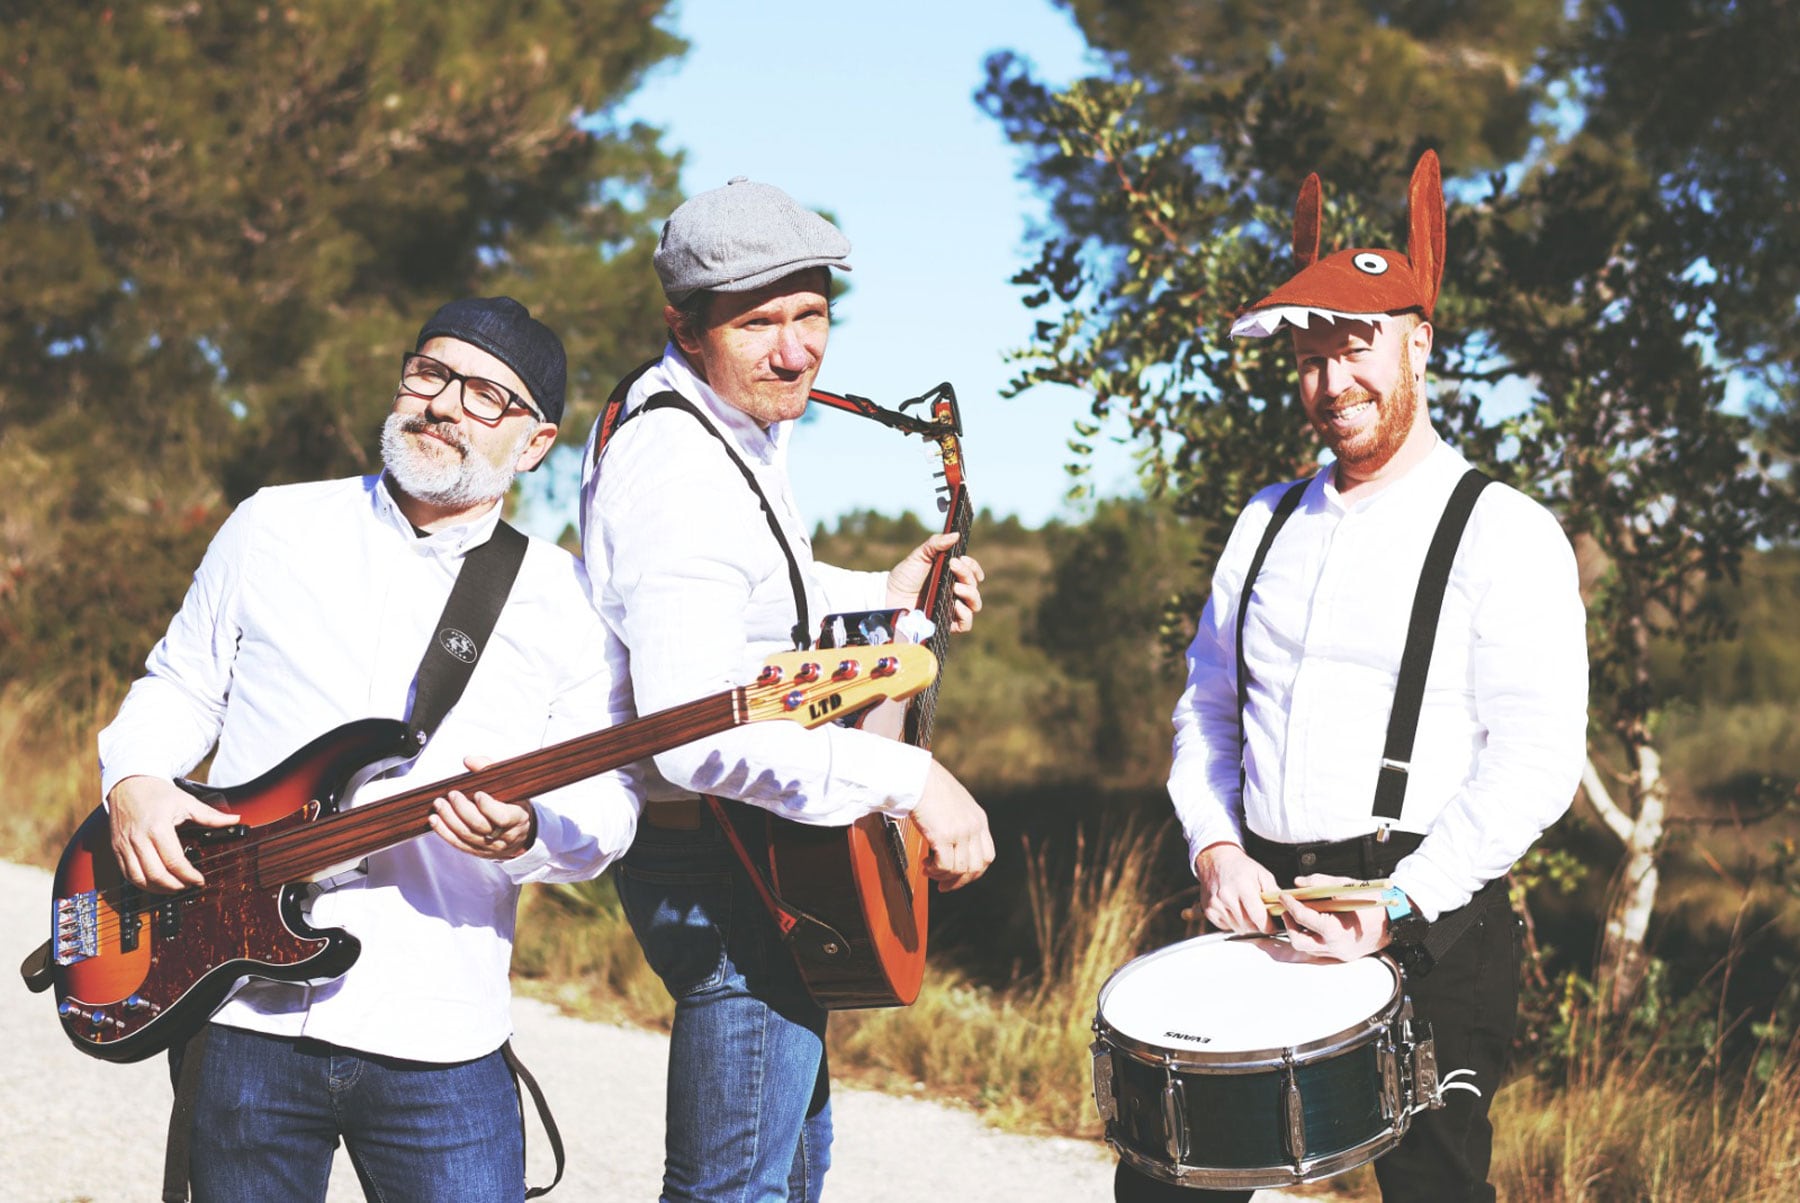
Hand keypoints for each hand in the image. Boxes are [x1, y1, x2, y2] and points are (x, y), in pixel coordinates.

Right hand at [108, 775, 241, 892]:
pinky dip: (141, 883)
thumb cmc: (157, 792)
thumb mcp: (186, 801)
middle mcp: (139, 838)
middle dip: (175, 886)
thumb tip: (234, 820)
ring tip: (174, 887)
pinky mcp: (116, 848)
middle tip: (188, 886)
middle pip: (156, 874)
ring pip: (139, 878)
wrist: (128, 783)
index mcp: (158, 827)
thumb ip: (210, 815)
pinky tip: (155, 883)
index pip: (174, 861)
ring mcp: (125, 845)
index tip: (199, 880)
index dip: (189, 875)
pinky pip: (127, 874)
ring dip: (158, 888)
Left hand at [428, 756, 535, 859]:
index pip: (503, 817)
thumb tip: (469, 760)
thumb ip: (491, 769)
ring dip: (449, 819)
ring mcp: (490, 846)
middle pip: (480, 826)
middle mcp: (504, 835)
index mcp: (517, 818)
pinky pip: (459, 844)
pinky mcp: (477, 851)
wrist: (520, 833)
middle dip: (463, 810)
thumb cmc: (514, 805)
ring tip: (439, 804)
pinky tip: (435, 820)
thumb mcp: (511, 786)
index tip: (478, 794)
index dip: (489, 807)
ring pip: (466, 835)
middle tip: (452, 795)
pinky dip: (444, 832)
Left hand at [887, 532, 983, 631]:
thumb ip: (936, 543)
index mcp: (951, 576)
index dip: (973, 566)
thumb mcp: (920, 555)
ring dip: (970, 594)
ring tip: (956, 587)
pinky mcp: (946, 623)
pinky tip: (956, 605)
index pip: (972, 572)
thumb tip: (956, 535)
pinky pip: (965, 624)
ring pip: (974, 605)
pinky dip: (966, 615)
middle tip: (952, 567)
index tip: (963, 559)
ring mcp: (951, 608)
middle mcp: (954, 592)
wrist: (889, 595)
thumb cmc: (905, 576)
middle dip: (967, 575)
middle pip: (974, 586)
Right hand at [909, 759, 995, 890]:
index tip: (959, 876)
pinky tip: (925, 865)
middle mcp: (974, 827)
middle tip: (943, 886)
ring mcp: (961, 832)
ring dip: (943, 876)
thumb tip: (952, 843)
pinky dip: (935, 871)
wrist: (916, 777)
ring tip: (929, 870)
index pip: (987, 856)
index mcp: (979, 819)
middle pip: (977, 867)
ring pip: (960, 869)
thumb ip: (960, 821)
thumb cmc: (929, 786)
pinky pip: (945, 866)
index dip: (974, 872)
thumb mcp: (955, 803)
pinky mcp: (944, 835)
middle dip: (960, 881)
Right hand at [1194, 842, 1279, 933]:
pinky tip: (1234, 910)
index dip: (1268, 926)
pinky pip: (1226, 926)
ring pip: (1238, 928)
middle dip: (1257, 924)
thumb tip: (1285, 908)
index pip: (1258, 917)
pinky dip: (1233, 922)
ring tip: (1246, 909)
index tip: (1271, 926)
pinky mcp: (1209, 910)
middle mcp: (1227, 896)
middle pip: (1248, 925)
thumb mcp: (1262, 874)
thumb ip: (1274, 892)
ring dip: (1245, 924)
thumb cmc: (1240, 867)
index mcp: (1243, 887)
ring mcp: (1216, 904)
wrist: (1216, 861)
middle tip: (1260, 915)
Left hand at [1277, 873, 1391, 961]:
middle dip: (1289, 924)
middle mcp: (1336, 947)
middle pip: (1299, 942)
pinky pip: (1318, 952)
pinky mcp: (1342, 956)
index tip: (1284, 896)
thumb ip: (1320, 883)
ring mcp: (1339, 955)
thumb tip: (1299, 883)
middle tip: (1286, 908)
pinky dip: (1309, 940)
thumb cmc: (1376, 903)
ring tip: (1296, 916)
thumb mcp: (1347, 886)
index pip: (1304, 918)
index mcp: (1337, 930)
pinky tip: (1308, 927)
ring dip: (1298, 932)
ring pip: (1307, 950)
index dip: (1290, 905)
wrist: (1397, 920)